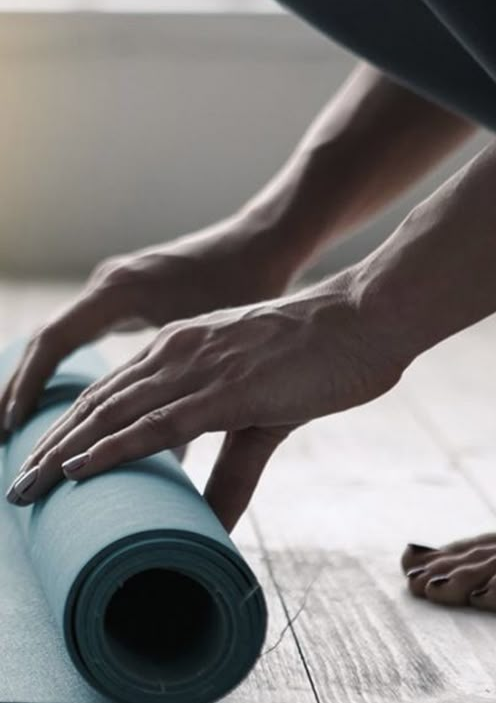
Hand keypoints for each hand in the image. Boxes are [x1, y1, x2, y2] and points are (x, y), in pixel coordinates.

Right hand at [0, 213, 297, 436]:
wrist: (264, 241)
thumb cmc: (250, 285)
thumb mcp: (219, 344)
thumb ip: (192, 396)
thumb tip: (170, 461)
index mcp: (122, 291)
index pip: (54, 342)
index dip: (30, 388)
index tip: (12, 430)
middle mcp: (110, 285)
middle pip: (48, 345)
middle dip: (23, 397)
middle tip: (14, 453)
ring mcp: (116, 287)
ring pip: (64, 342)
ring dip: (39, 386)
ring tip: (17, 437)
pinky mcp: (129, 295)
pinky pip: (83, 335)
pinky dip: (67, 370)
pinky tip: (66, 406)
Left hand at [5, 279, 402, 529]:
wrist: (365, 319)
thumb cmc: (321, 358)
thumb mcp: (263, 412)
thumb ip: (231, 468)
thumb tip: (213, 523)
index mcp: (183, 348)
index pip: (110, 392)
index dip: (70, 430)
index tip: (42, 465)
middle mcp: (179, 352)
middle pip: (96, 403)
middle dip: (50, 447)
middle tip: (14, 489)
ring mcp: (201, 367)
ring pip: (113, 414)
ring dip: (63, 453)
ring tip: (25, 488)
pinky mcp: (228, 389)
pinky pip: (158, 423)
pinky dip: (111, 447)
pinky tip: (78, 468)